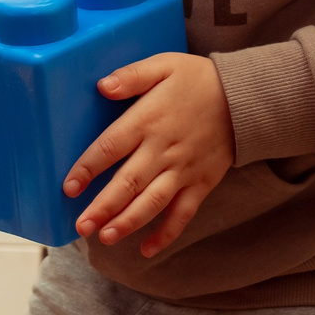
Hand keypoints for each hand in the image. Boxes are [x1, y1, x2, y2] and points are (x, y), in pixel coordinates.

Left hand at [66, 53, 233, 257]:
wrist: (246, 98)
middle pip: (128, 183)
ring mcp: (184, 170)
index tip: (68, 187)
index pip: (111, 147)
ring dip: (128, 223)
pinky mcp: (201, 184)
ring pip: (152, 203)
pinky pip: (183, 214)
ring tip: (105, 238)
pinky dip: (167, 234)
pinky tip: (147, 250)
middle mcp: (164, 149)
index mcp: (149, 119)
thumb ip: (132, 75)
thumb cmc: (199, 79)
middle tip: (81, 226)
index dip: (87, 168)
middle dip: (102, 207)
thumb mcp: (165, 64)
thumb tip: (101, 86)